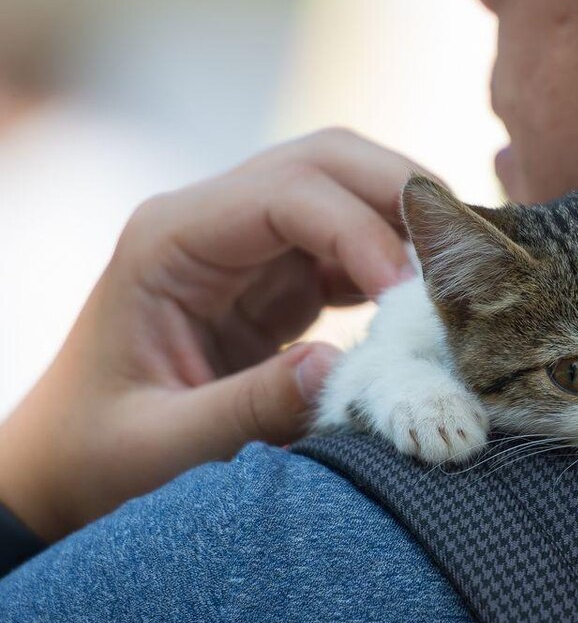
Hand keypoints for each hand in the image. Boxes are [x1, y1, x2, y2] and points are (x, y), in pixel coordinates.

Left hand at [0, 128, 426, 540]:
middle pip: (327, 160)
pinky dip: (401, 263)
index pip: (286, 194)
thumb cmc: (98, 455)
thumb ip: (246, 410)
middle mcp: (212, 222)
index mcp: (169, 241)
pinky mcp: (280, 279)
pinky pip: (354, 246)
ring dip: (411, 222)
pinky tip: (431, 302)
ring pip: (350, 190)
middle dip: (403, 195)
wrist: (68, 462)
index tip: (411, 293)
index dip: (360, 230)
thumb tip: (341, 369)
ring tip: (462, 276)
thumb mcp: (160, 447)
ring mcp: (250, 245)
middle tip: (464, 259)